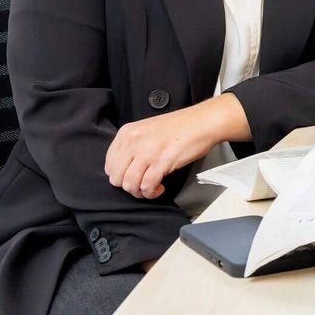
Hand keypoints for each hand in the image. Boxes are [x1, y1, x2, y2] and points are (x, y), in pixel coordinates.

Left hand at [105, 95, 250, 199]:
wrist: (204, 121)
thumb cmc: (182, 126)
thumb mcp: (148, 129)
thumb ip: (133, 145)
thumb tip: (126, 167)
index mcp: (127, 132)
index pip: (109, 164)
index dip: (121, 176)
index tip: (133, 176)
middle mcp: (133, 141)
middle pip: (116, 177)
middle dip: (129, 186)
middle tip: (142, 184)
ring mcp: (147, 151)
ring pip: (129, 184)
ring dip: (140, 192)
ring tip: (151, 188)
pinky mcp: (161, 161)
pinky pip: (147, 186)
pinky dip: (152, 192)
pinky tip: (160, 187)